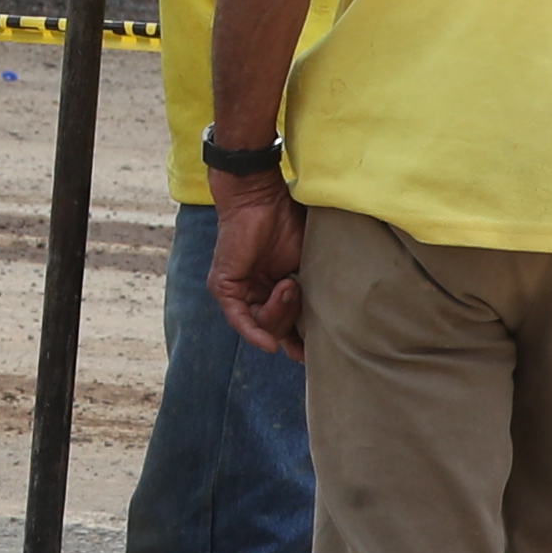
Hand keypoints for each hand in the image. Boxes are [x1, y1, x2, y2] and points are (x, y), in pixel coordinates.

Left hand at [209, 173, 303, 354]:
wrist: (263, 197)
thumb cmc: (289, 223)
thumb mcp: (308, 265)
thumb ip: (312, 293)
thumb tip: (327, 328)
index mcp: (276, 291)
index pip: (288, 326)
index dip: (302, 343)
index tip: (315, 355)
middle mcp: (255, 295)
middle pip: (276, 329)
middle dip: (292, 320)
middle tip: (297, 289)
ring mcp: (238, 292)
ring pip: (261, 324)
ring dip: (279, 312)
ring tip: (289, 284)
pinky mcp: (224, 287)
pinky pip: (239, 320)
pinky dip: (255, 333)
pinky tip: (270, 345)